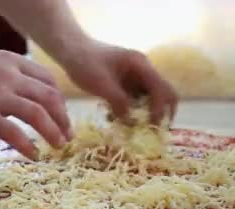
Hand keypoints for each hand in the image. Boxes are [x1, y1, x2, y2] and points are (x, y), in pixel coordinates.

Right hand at [0, 50, 71, 157]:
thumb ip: (9, 74)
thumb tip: (31, 94)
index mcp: (10, 61)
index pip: (48, 80)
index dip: (60, 99)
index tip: (62, 114)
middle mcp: (8, 75)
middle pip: (50, 98)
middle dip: (64, 118)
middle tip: (68, 135)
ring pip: (38, 115)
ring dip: (53, 133)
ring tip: (58, 146)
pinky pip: (15, 134)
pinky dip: (29, 146)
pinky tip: (34, 155)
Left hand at [62, 41, 177, 124]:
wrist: (71, 50)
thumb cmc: (85, 62)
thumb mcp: (101, 84)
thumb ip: (118, 101)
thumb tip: (131, 121)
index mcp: (141, 65)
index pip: (161, 89)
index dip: (160, 109)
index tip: (152, 126)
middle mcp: (143, 71)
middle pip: (163, 94)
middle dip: (161, 113)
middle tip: (153, 131)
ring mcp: (135, 78)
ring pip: (150, 100)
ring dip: (144, 114)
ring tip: (131, 128)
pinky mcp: (126, 85)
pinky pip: (135, 101)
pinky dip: (131, 112)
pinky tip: (116, 118)